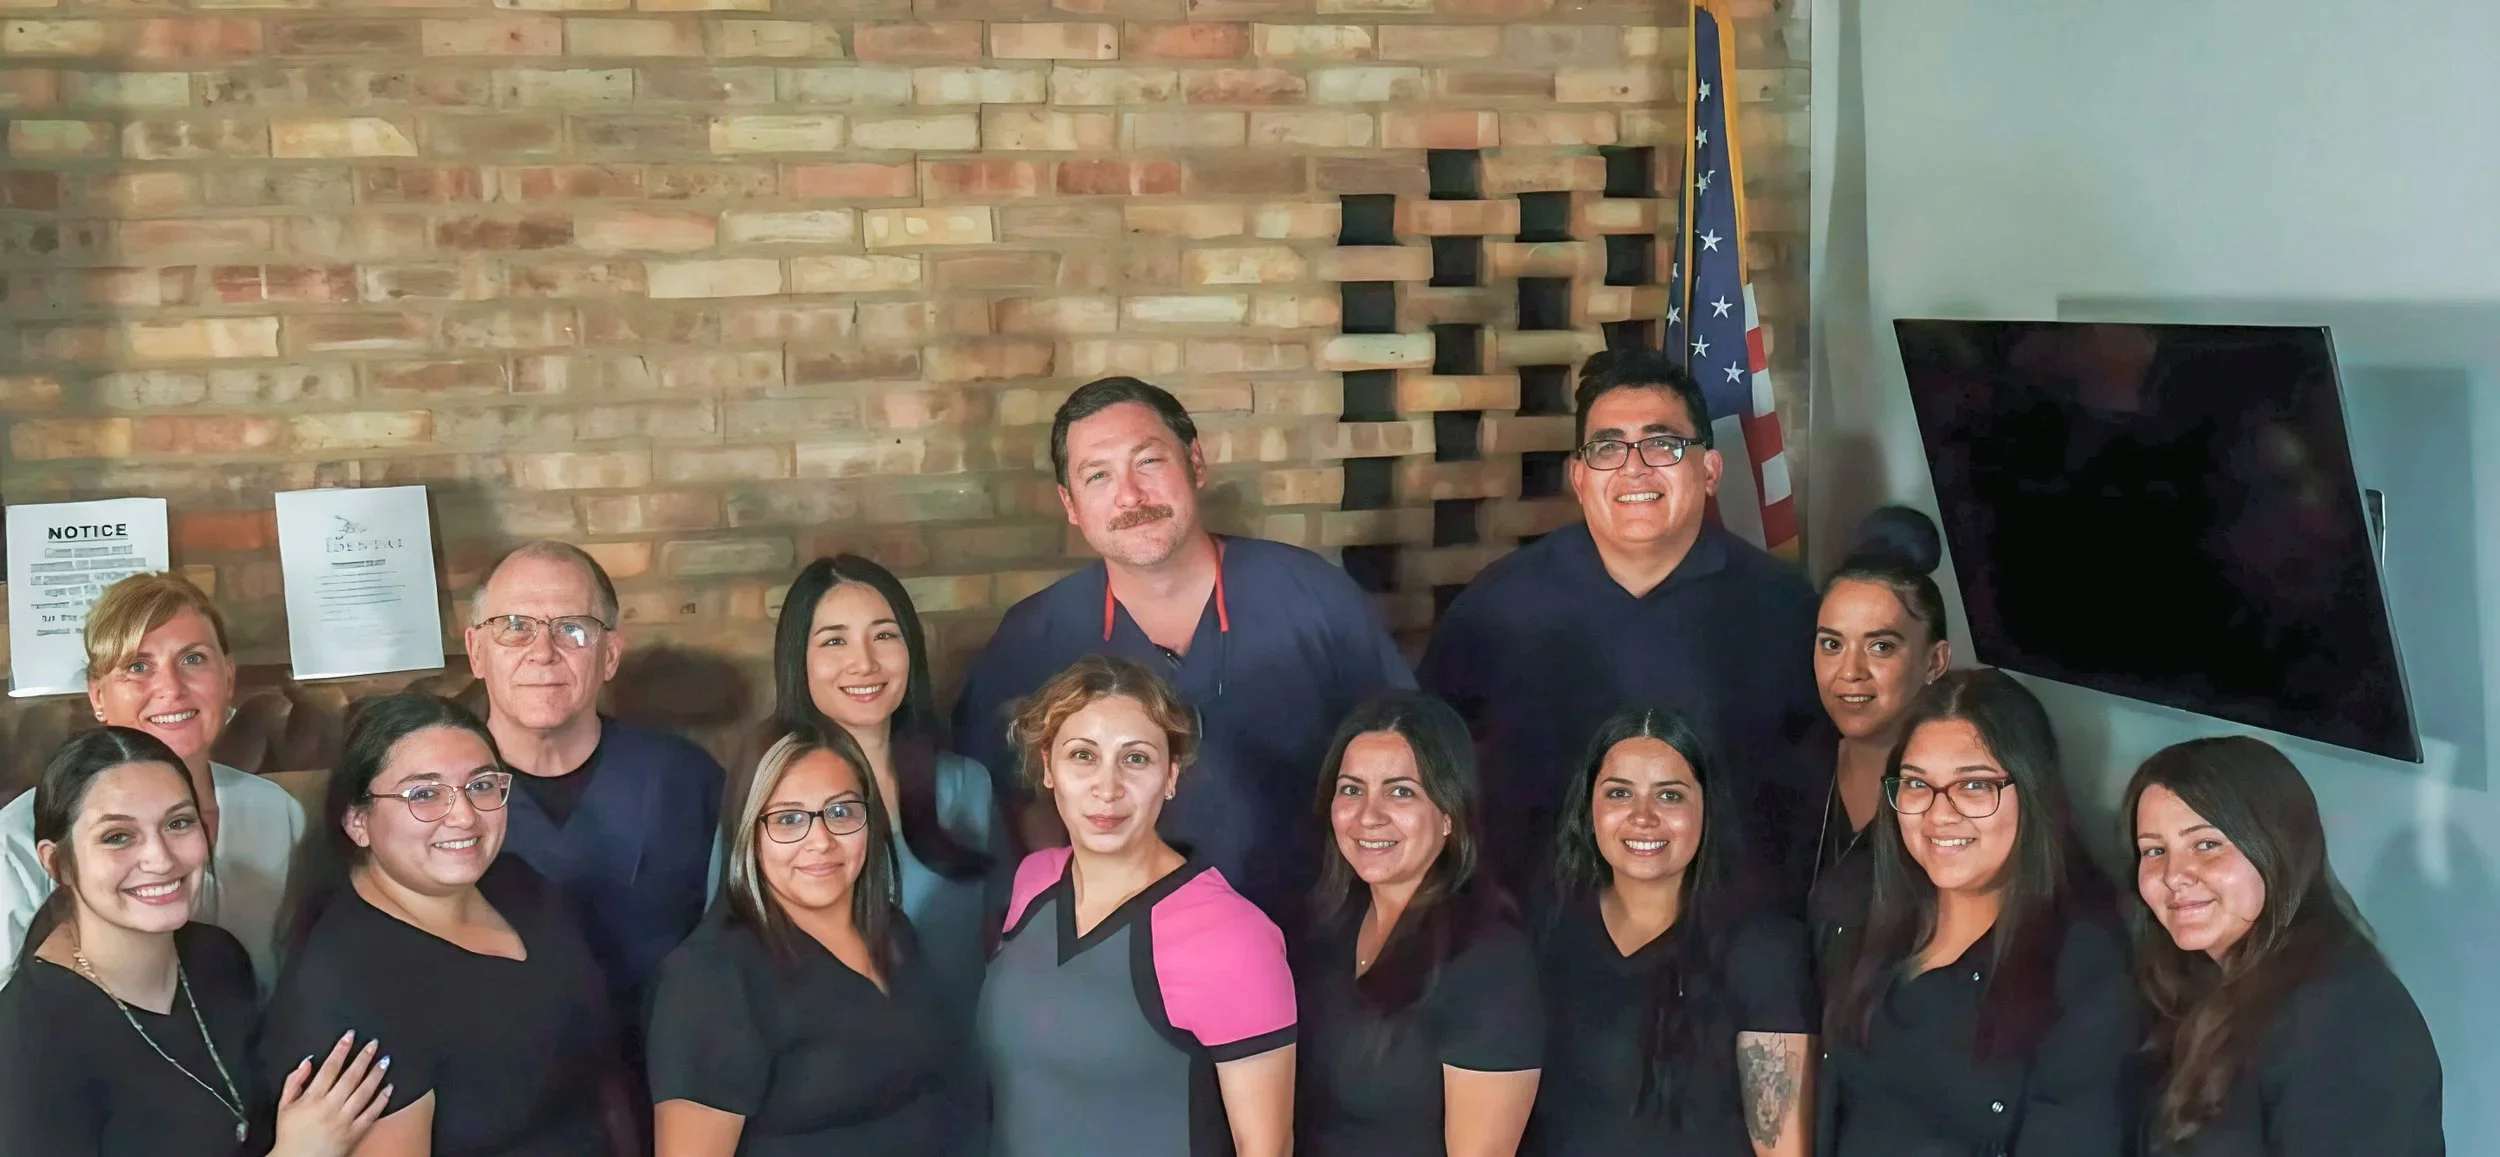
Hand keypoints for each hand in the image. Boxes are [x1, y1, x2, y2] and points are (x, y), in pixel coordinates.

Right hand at [270, 1031, 391, 1156]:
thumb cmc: (289, 1134)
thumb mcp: (284, 1106)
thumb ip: (294, 1081)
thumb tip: (308, 1061)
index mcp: (312, 1098)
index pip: (329, 1068)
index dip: (341, 1049)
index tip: (350, 1035)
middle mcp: (330, 1107)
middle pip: (350, 1076)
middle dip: (363, 1057)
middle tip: (374, 1043)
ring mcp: (344, 1120)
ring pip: (364, 1092)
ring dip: (376, 1074)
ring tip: (386, 1060)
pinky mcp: (355, 1133)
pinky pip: (371, 1113)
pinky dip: (382, 1099)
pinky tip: (389, 1087)